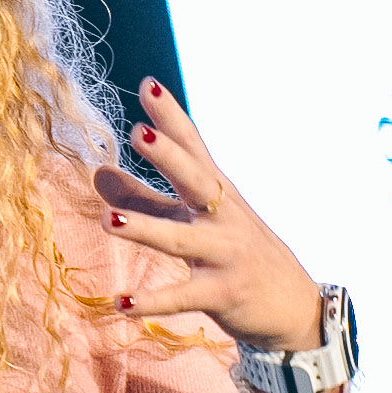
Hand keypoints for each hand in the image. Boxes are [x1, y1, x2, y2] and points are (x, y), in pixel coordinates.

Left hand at [95, 79, 325, 354]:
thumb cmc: (237, 256)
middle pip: (196, 181)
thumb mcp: (192, 222)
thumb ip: (144, 199)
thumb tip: (97, 172)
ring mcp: (225, 254)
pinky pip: (184, 296)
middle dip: (170, 157)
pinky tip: (122, 304)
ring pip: (182, 239)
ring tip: (107, 219)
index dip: (172, 117)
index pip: (193, 148)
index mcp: (216, 194)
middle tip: (140, 134)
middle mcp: (223, 217)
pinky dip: (153, 301)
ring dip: (145, 228)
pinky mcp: (223, 293)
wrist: (294, 308)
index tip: (148, 84)